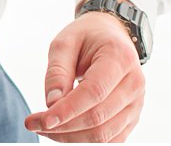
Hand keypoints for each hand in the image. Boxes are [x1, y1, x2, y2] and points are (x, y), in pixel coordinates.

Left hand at [25, 12, 144, 142]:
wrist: (111, 35)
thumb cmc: (86, 36)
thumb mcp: (64, 42)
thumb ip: (57, 72)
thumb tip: (51, 104)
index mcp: (120, 58)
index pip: (94, 92)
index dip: (67, 110)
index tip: (42, 120)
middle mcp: (134, 83)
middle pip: (98, 118)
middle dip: (63, 126)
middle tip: (34, 123)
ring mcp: (136, 103)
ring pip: (104, 134)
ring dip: (71, 137)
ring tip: (45, 128)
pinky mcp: (132, 117)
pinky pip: (110, 139)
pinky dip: (84, 140)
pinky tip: (63, 131)